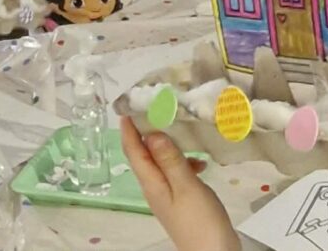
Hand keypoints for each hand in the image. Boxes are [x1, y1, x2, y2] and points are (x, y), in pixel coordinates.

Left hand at [121, 118, 238, 250]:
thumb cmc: (200, 220)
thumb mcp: (186, 186)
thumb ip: (170, 160)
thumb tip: (152, 133)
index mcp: (152, 184)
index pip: (134, 152)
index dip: (128, 130)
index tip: (127, 107)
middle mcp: (155, 188)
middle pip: (144, 156)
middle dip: (145, 132)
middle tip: (153, 106)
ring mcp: (167, 195)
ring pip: (161, 162)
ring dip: (167, 145)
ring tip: (179, 127)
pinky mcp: (181, 200)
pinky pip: (176, 173)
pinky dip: (184, 161)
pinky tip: (200, 162)